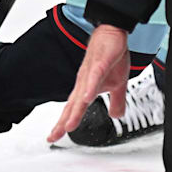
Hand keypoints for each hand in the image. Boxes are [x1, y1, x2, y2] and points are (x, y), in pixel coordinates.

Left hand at [50, 24, 129, 141]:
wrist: (112, 34)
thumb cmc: (111, 58)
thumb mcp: (117, 84)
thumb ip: (116, 102)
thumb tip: (116, 116)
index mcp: (86, 88)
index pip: (73, 109)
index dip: (63, 124)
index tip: (54, 137)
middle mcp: (84, 83)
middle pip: (72, 106)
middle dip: (63, 122)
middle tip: (54, 136)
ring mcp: (91, 73)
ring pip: (82, 94)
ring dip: (75, 111)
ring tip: (68, 125)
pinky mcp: (100, 63)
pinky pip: (94, 77)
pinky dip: (90, 88)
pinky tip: (87, 98)